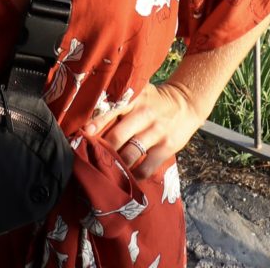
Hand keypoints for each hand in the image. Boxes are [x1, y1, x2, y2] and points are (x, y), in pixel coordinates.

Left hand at [83, 80, 199, 181]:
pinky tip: (126, 176)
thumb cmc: (153, 101)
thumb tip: (90, 123)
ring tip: (105, 170)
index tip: (83, 134)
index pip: (112, 109)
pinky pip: (145, 168)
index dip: (96, 123)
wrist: (186, 103)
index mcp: (134, 97)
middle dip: (102, 149)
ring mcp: (157, 131)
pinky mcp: (167, 147)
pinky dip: (133, 176)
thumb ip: (120, 104)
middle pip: (117, 136)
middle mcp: (145, 112)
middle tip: (90, 157)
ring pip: (129, 154)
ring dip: (116, 164)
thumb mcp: (139, 94)